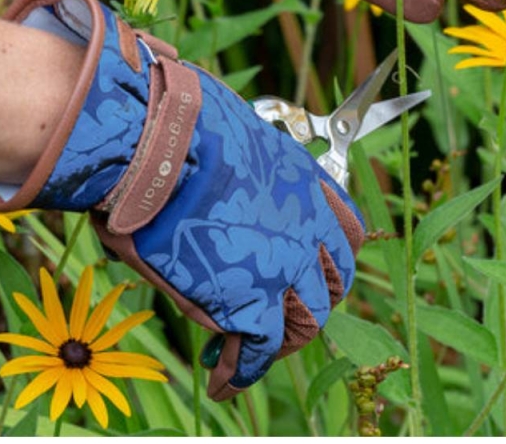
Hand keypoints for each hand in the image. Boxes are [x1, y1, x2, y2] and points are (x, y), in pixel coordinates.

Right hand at [0, 0, 363, 399]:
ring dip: (281, 342)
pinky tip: (221, 379)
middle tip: (280, 315)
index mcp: (303, 180)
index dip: (333, 257)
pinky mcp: (250, 300)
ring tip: (249, 352)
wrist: (157, 141)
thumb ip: (244, 174)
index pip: (348, 231)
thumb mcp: (229, 143)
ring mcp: (285, 264)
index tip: (313, 268)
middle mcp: (307, 224)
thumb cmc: (177, 126)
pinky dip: (240, 371)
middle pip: (333, 282)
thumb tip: (224, 186)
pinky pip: (257, 350)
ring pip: (305, 322)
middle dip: (310, 302)